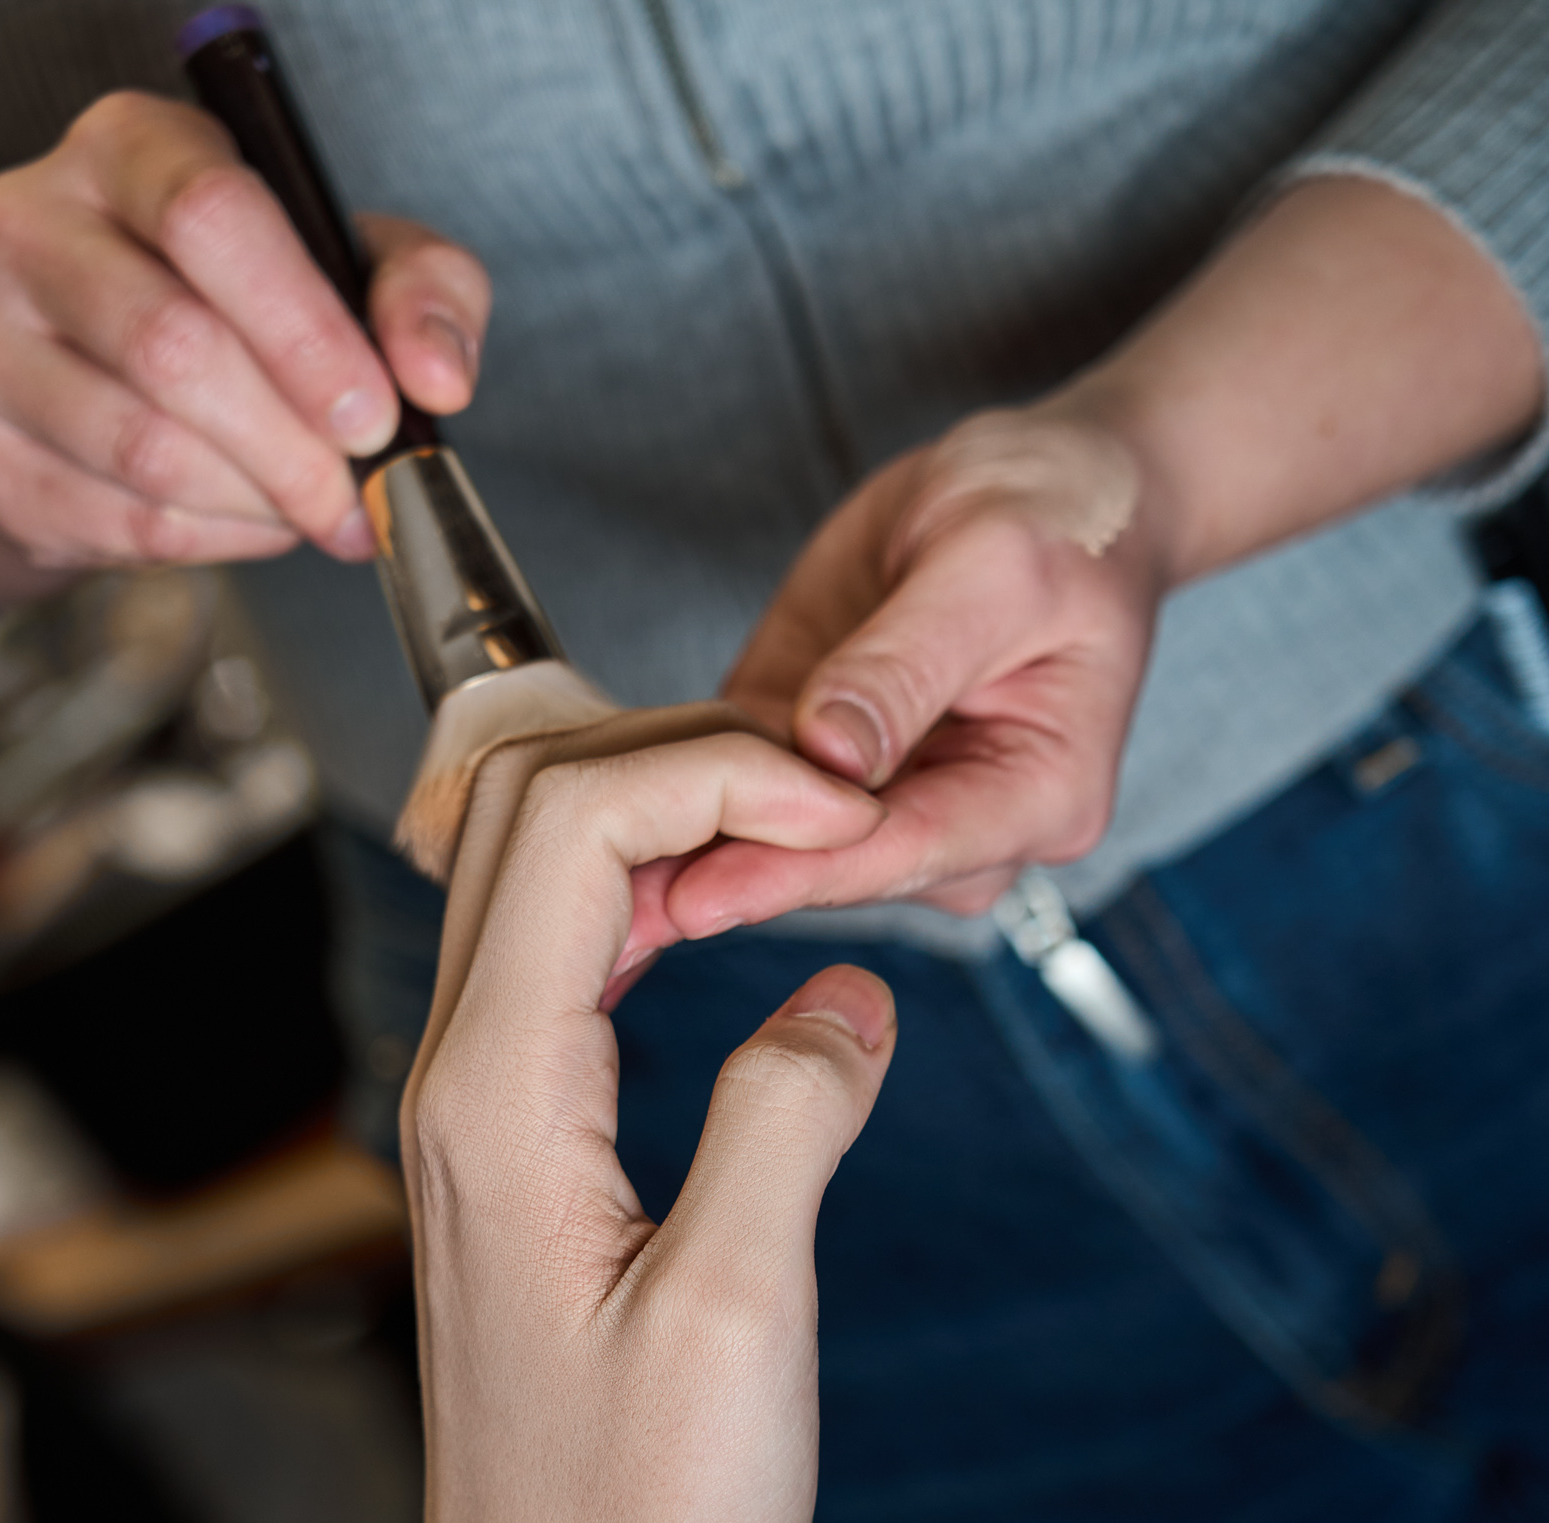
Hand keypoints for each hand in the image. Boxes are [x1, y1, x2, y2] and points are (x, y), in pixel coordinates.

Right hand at [0, 91, 488, 571]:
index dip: (306, 334)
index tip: (372, 416)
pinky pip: (127, 525)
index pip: (212, 220)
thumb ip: (421, 292)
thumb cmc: (240, 301)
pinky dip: (216, 542)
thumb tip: (437, 377)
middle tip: (354, 496)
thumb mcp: (349, 262)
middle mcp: (33, 229)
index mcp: (129, 150)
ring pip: (148, 453)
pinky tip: (244, 517)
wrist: (99, 371)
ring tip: (304, 503)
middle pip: (173, 349)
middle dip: (292, 448)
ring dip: (259, 503)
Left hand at [383, 732, 893, 1522]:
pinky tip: (726, 948)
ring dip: (659, 831)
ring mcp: (469, 1138)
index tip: (852, 807)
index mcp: (496, 1103)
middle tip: (835, 803)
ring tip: (800, 847)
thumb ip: (792, 1116)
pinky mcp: (504, 1184)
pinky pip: (550, 982)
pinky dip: (639, 918)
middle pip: (527, 819)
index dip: (720, 771)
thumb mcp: (742, 1316)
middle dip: (684, 765)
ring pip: (528, 892)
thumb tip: (848, 989)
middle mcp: (454, 1097)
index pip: (574, 824)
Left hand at [648, 407, 1162, 940]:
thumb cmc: (1052, 518)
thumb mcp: (991, 567)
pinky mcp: (822, 770)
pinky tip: (598, 827)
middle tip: (611, 914)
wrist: (1041, 490)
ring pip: (781, 846)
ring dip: (687, 856)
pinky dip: (677, 808)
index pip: (906, 850)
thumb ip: (907, 664)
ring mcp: (894, 807)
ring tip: (586, 883)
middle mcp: (966, 825)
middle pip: (836, 869)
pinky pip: (747, 796)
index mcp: (1039, 793)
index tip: (703, 896)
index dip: (798, 874)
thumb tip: (832, 753)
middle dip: (726, 883)